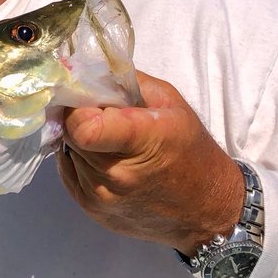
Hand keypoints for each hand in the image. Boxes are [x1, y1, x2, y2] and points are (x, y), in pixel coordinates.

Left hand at [57, 71, 243, 253]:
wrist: (208, 209)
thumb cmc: (191, 149)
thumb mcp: (168, 102)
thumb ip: (123, 80)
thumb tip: (82, 66)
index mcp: (140, 141)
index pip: (83, 125)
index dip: (78, 107)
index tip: (89, 98)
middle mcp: (116, 175)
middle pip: (71, 134)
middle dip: (78, 118)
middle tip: (102, 115)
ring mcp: (102, 198)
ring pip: (68, 151)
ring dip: (80, 140)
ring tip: (109, 141)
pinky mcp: (92, 211)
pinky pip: (69, 172)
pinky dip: (80, 159)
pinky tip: (105, 158)